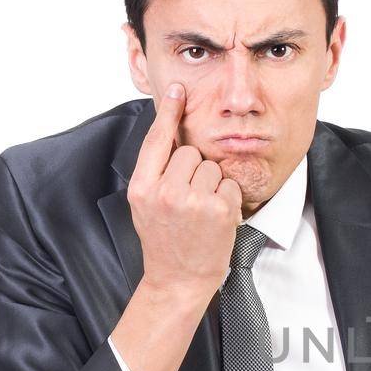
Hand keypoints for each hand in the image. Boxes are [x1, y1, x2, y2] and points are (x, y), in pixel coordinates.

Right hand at [129, 81, 243, 300]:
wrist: (178, 280)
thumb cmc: (164, 241)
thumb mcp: (145, 205)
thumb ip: (154, 172)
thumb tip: (169, 133)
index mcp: (142, 188)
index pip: (157, 140)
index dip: (168, 112)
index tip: (177, 90)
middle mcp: (164, 192)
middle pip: (190, 152)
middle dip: (194, 170)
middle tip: (187, 202)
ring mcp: (192, 201)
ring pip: (211, 166)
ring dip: (211, 185)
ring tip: (200, 212)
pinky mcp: (218, 211)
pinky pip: (229, 185)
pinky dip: (227, 200)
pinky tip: (215, 220)